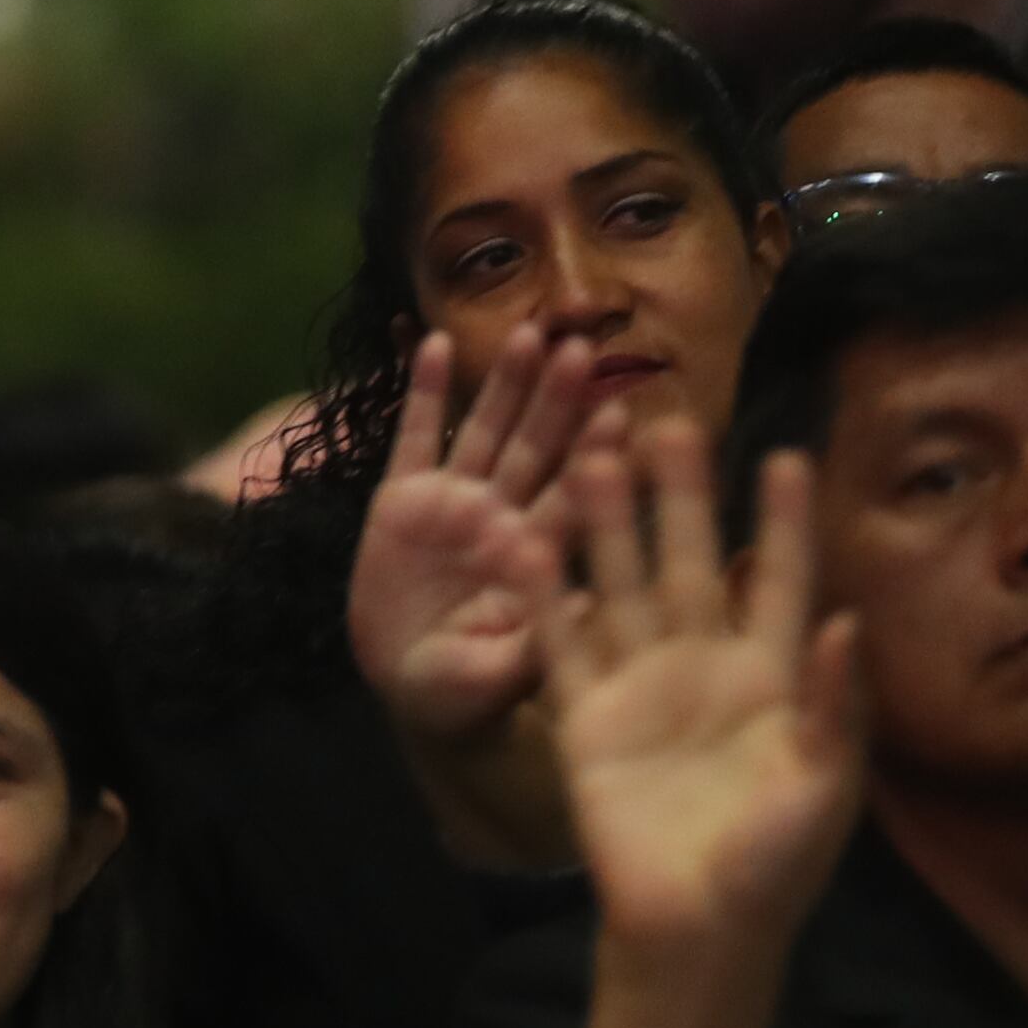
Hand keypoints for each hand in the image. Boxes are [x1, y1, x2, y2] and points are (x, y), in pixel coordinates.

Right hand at [351, 332, 611, 749]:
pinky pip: (415, 438)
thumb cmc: (469, 694)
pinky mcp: (402, 499)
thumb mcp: (507, 678)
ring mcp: (455, 504)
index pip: (576, 497)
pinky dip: (422, 393)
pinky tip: (432, 345)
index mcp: (538, 557)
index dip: (598, 455)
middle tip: (583, 350)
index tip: (625, 413)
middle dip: (559, 400)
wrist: (408, 689)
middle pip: (538, 449)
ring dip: (505, 382)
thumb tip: (598, 603)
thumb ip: (546, 639)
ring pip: (486, 430)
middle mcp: (504, 518)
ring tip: (527, 333)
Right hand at [547, 421, 864, 957]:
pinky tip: (526, 540)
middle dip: (682, 496)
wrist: (691, 926)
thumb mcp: (823, 789)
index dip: (784, 523)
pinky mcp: (582, 713)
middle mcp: (701, 666)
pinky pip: (557, 640)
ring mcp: (637, 684)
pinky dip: (542, 593)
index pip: (778, 581)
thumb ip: (831, 706)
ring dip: (607, 523)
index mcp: (769, 679)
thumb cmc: (773, 865)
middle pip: (689, 562)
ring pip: (619, 584)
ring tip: (596, 455)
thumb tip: (843, 620)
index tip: (786, 455)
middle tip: (669, 420)